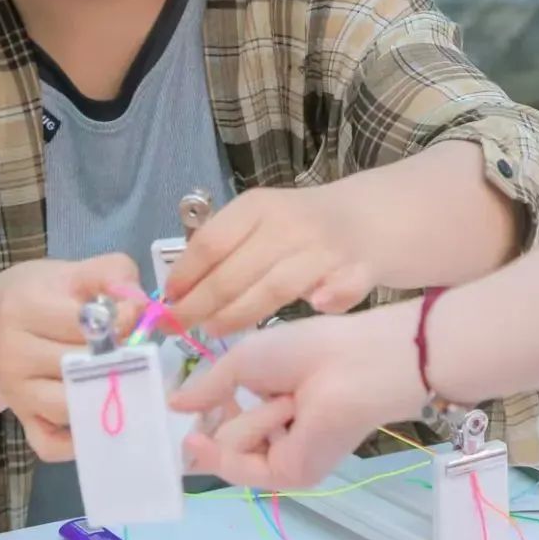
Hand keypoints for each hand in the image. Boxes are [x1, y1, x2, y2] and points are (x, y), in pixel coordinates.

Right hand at [0, 254, 140, 461]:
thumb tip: (141, 303)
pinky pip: (52, 445)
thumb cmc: (40, 295)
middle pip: (80, 366)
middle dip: (116, 358)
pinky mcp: (22, 420)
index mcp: (25, 307)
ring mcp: (16, 392)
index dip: (119, 319)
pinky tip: (95, 413)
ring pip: (70, 407)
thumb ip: (110, 273)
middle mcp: (14, 353)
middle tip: (131, 348)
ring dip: (103, 396)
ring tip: (119, 377)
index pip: (82, 323)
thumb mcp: (70, 271)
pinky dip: (78, 439)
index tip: (133, 315)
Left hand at [164, 185, 375, 336]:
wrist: (372, 215)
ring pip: (275, 287)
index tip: (166, 301)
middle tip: (179, 327)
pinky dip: (328, 299)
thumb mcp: (262, 221)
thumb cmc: (303, 225)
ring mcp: (324, 246)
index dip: (185, 275)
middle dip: (201, 304)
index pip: (211, 242)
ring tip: (215, 332)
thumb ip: (229, 248)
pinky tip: (314, 308)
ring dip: (241, 314)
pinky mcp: (359, 267)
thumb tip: (178, 290)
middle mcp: (289, 223)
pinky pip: (339, 290)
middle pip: (235, 270)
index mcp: (258, 207)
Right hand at [170, 303, 419, 489]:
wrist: (349, 366)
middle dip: (221, 414)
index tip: (180, 406)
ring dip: (249, 418)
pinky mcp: (290, 476)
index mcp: (271, 403)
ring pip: (230, 450)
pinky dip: (228, 448)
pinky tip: (196, 441)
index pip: (226, 421)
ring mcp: (283, 457)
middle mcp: (277, 434)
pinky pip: (242, 466)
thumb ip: (208, 387)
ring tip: (289, 398)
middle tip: (237, 393)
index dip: (204, 414)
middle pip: (223, 439)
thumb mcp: (243, 361)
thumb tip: (172, 404)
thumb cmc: (303, 350)